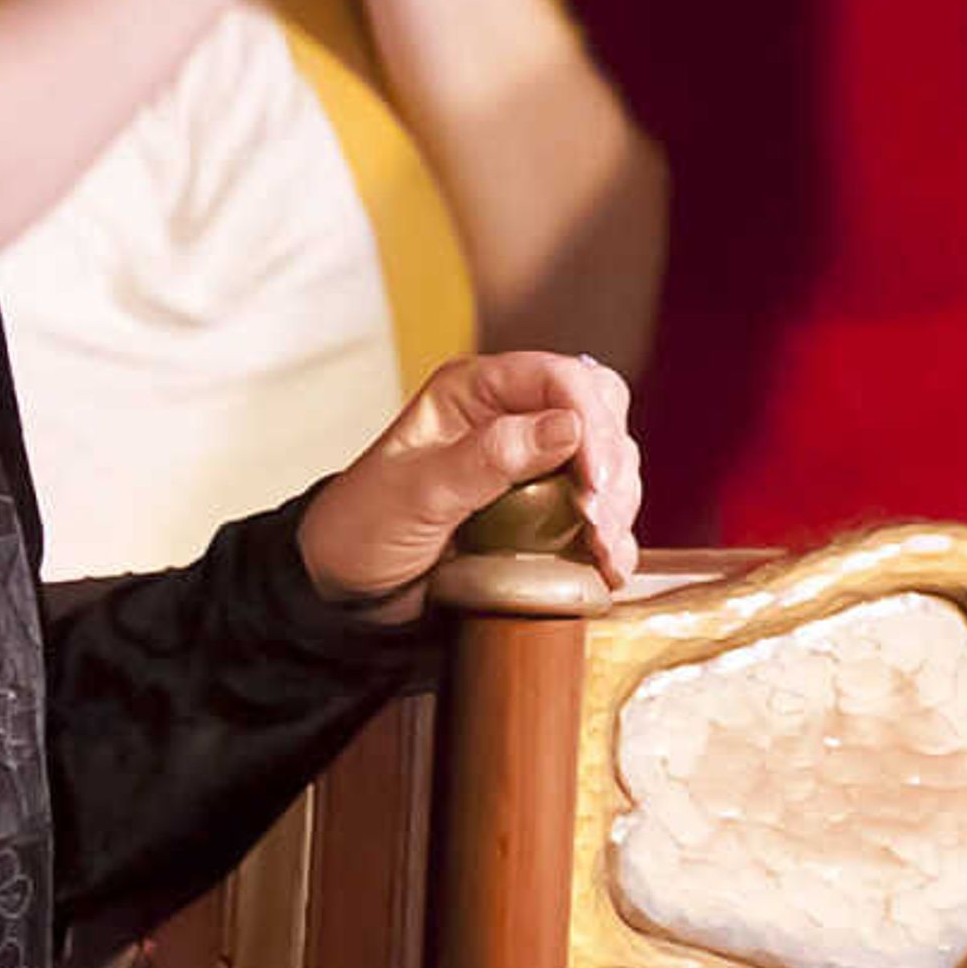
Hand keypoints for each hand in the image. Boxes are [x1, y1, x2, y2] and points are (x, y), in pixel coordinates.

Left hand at [297, 352, 640, 619]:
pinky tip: (610, 564)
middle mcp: (511, 415)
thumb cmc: (363, 526)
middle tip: (598, 518)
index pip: (560, 378)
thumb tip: (568, 426)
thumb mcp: (417, 492)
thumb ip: (489, 457)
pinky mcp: (546, 510)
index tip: (596, 483)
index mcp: (475, 390)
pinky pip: (601, 509)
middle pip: (599, 410)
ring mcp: (533, 463)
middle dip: (611, 462)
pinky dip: (616, 535)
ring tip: (600, 547)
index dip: (591, 422)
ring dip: (620, 502)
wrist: (347, 590)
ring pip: (610, 459)